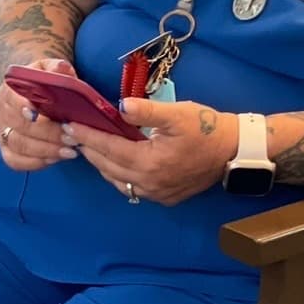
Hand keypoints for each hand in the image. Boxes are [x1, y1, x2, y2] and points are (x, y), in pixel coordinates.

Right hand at [0, 57, 80, 171]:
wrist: (29, 92)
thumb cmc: (42, 83)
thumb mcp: (49, 69)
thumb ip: (56, 68)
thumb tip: (61, 69)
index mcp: (10, 91)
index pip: (11, 99)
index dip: (22, 107)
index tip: (36, 112)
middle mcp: (3, 112)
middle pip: (19, 128)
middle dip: (47, 134)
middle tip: (71, 137)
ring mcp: (3, 132)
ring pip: (19, 146)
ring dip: (46, 151)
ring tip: (69, 151)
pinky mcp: (7, 149)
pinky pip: (15, 161)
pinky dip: (35, 163)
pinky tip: (54, 159)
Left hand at [61, 97, 239, 205]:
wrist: (234, 151)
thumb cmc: (207, 128)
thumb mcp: (178, 114)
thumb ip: (147, 111)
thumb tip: (121, 106)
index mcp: (149, 162)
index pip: (109, 147)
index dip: (87, 136)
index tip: (70, 125)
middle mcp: (148, 183)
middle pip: (108, 166)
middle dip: (89, 149)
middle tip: (73, 134)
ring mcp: (156, 193)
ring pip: (117, 180)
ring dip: (102, 164)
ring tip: (89, 147)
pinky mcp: (164, 197)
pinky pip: (131, 188)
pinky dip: (118, 175)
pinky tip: (114, 162)